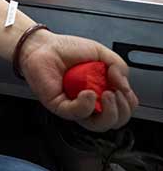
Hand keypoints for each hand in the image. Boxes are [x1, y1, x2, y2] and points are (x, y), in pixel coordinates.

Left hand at [18, 30, 138, 131]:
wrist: (42, 45)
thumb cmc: (67, 49)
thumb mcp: (101, 54)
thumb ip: (119, 66)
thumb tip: (125, 85)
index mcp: (101, 91)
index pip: (123, 110)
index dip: (129, 104)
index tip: (125, 89)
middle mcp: (90, 102)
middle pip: (114, 122)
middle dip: (122, 111)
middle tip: (117, 93)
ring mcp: (75, 106)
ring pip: (97, 125)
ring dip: (109, 113)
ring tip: (107, 94)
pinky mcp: (59, 106)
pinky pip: (76, 114)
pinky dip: (86, 106)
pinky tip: (88, 93)